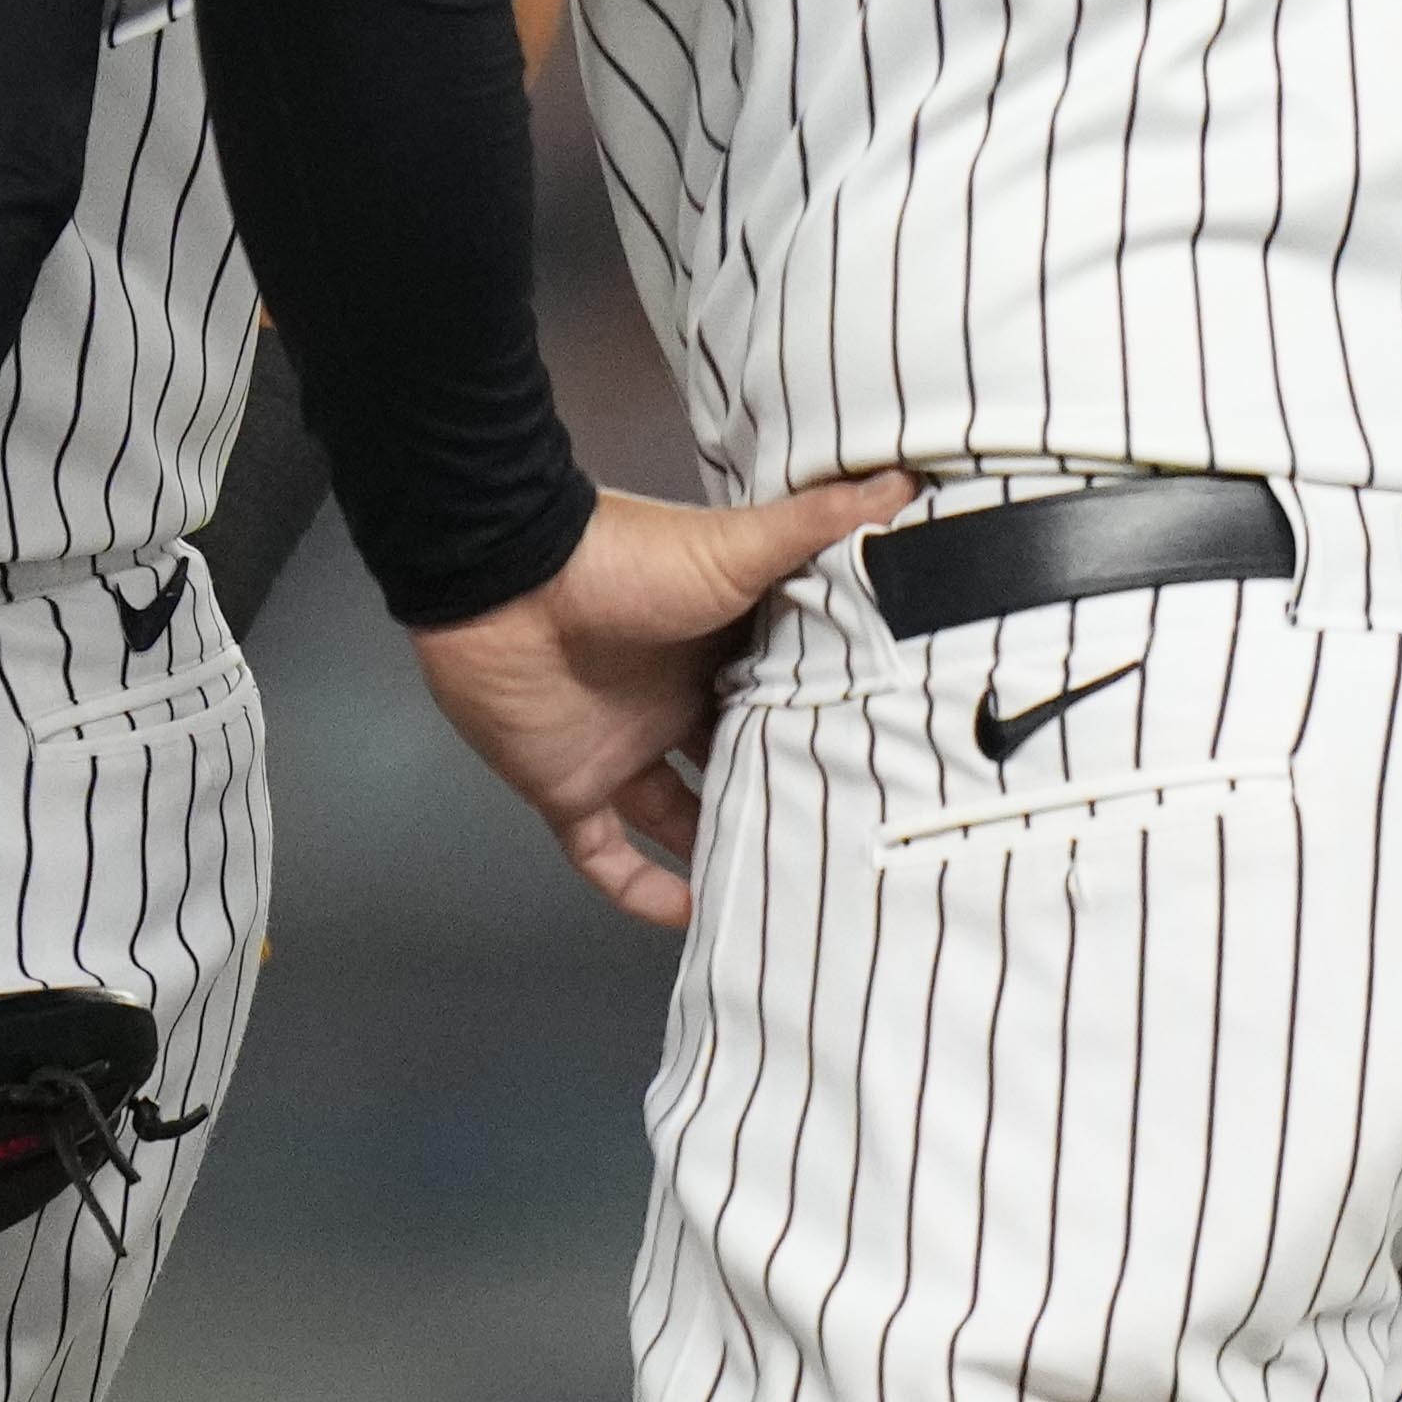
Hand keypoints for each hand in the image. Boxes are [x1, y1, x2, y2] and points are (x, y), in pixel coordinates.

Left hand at [408, 475, 908, 927]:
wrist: (501, 579)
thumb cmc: (617, 559)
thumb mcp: (735, 547)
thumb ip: (815, 525)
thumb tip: (900, 483)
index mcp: (713, 649)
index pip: (779, 701)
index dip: (824, 733)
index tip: (885, 773)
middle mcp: (670, 702)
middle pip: (734, 764)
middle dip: (778, 800)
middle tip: (845, 851)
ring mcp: (618, 747)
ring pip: (679, 818)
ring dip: (718, 854)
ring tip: (783, 897)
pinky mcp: (566, 785)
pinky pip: (603, 854)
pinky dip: (639, 890)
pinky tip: (688, 918)